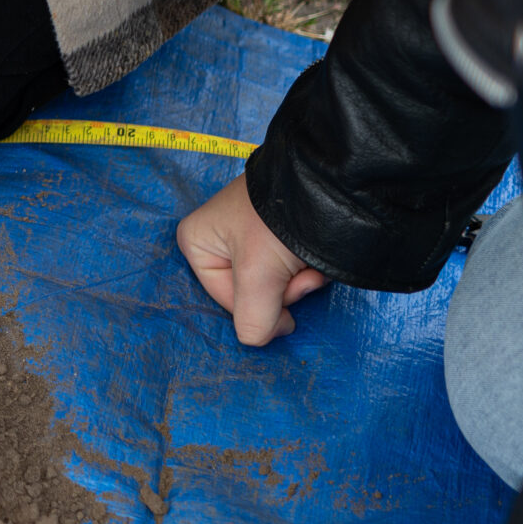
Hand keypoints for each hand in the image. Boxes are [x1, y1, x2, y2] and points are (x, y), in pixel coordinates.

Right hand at [176, 174, 328, 345]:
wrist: (328, 184)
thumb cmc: (280, 222)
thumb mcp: (259, 275)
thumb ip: (252, 320)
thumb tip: (257, 339)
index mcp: (195, 243)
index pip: (227, 301)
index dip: (260, 306)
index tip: (286, 292)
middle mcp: (217, 239)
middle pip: (251, 294)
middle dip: (284, 292)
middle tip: (302, 274)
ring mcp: (248, 236)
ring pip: (274, 285)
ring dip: (299, 282)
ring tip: (310, 263)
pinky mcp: (274, 233)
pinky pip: (287, 269)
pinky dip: (306, 269)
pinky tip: (314, 257)